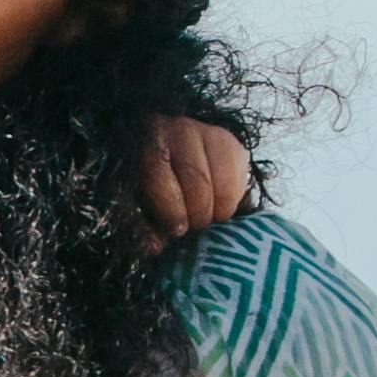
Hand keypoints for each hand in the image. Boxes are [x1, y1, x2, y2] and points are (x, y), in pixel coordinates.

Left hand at [140, 110, 255, 236]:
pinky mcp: (230, 140)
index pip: (158, 173)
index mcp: (144, 143)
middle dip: (198, 213)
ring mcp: (206, 130)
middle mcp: (175, 128)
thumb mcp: (136, 204)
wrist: (167, 158)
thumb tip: (156, 248)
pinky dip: (233, 196)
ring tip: (209, 218)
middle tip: (195, 228)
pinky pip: (240, 174)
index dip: (171, 210)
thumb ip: (142, 225)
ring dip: (219, 208)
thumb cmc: (148, 187)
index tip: (177, 231)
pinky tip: (219, 201)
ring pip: (224, 179)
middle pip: (197, 179)